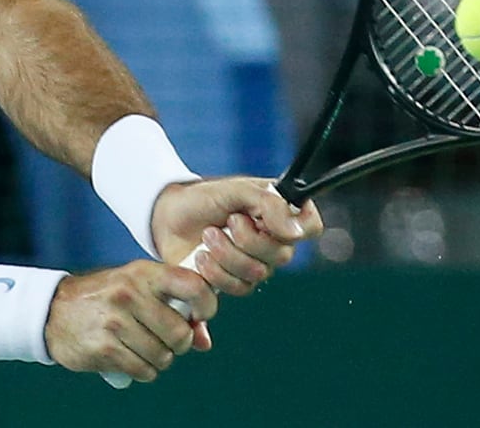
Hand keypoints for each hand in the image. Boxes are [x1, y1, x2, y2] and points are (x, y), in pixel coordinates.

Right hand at [44, 260, 215, 381]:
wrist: (54, 311)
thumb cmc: (106, 298)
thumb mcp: (138, 289)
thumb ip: (174, 308)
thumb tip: (204, 341)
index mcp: (144, 273)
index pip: (192, 286)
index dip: (206, 305)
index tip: (201, 315)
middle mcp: (130, 294)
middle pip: (180, 333)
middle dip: (179, 343)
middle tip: (167, 340)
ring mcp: (115, 322)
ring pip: (163, 356)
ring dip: (160, 359)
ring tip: (146, 349)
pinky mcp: (104, 348)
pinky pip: (143, 370)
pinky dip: (144, 370)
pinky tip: (132, 359)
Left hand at [152, 177, 323, 296]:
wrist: (168, 218)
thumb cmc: (204, 198)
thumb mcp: (236, 190)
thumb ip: (269, 204)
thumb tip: (294, 230)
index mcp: (280, 213)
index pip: (311, 226)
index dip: (297, 228)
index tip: (268, 220)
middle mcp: (273, 241)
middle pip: (282, 255)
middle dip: (247, 240)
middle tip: (227, 222)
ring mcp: (255, 263)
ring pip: (258, 274)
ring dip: (227, 255)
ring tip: (207, 236)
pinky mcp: (234, 282)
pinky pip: (238, 288)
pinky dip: (215, 273)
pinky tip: (200, 257)